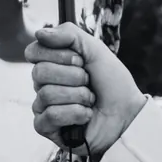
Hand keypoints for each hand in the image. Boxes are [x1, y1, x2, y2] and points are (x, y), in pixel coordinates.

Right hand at [25, 22, 145, 157]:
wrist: (127, 110)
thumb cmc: (111, 81)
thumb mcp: (94, 48)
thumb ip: (68, 34)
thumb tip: (39, 33)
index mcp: (51, 63)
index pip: (33, 52)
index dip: (58, 55)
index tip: (80, 60)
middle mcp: (43, 84)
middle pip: (39, 72)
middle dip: (73, 76)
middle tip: (88, 81)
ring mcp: (43, 106)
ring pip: (46, 94)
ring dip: (79, 96)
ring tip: (90, 100)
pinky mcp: (46, 128)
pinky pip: (50, 116)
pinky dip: (75, 113)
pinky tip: (86, 116)